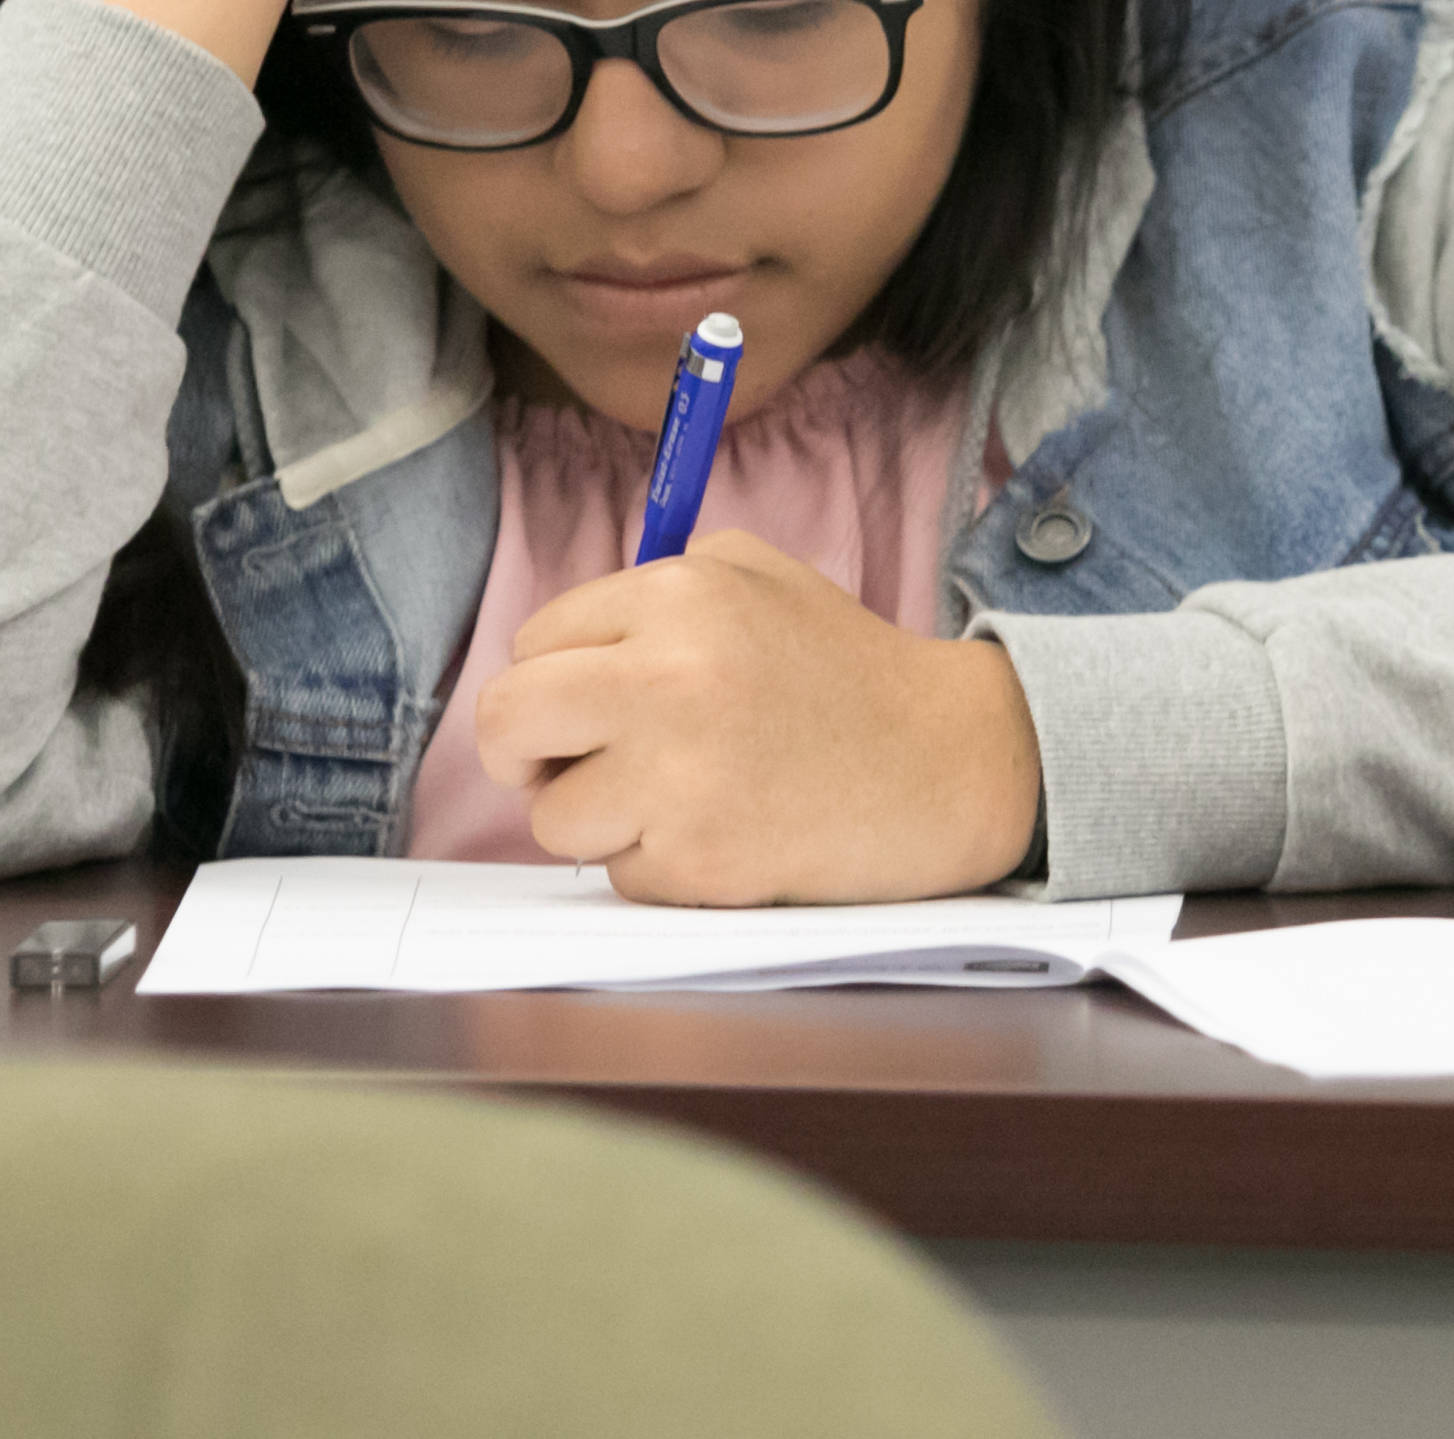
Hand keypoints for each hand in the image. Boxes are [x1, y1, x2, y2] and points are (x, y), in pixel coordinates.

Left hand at [476, 531, 1043, 906]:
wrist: (946, 761)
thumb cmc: (848, 670)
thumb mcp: (759, 577)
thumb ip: (656, 585)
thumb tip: (559, 638)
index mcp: (678, 597)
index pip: (532, 644)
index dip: (551, 679)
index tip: (582, 704)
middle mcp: (667, 678)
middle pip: (507, 722)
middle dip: (522, 752)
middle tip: (561, 764)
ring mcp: (680, 777)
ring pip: (552, 817)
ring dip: (598, 818)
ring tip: (677, 797)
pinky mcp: (700, 861)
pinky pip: (618, 875)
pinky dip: (658, 865)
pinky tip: (725, 832)